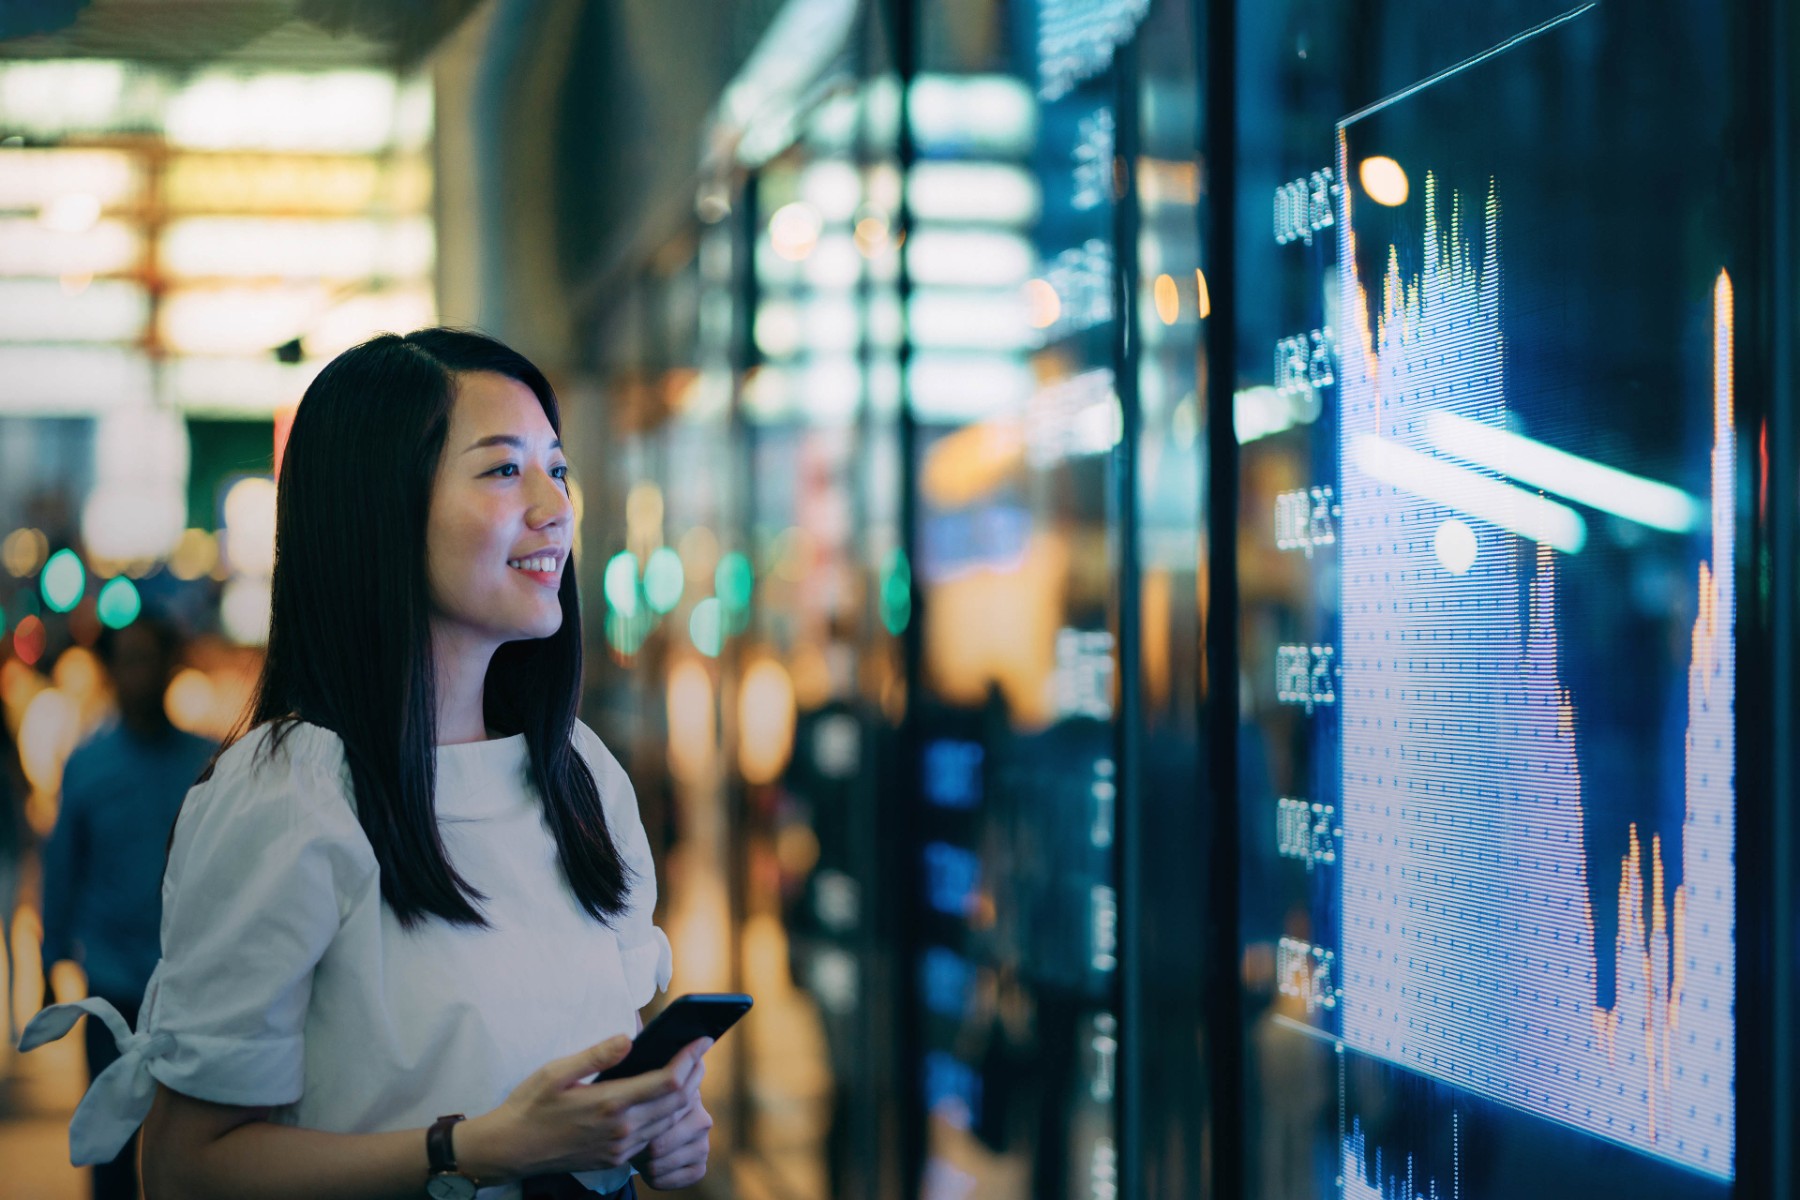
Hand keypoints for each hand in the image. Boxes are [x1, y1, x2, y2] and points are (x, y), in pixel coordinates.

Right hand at [457, 1035, 709, 1182]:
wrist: (511, 1149)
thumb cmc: (531, 1105)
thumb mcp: (557, 1071)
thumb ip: (596, 1055)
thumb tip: (629, 1037)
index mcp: (610, 1104)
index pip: (668, 1081)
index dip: (690, 1058)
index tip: (703, 1039)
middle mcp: (621, 1129)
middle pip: (677, 1102)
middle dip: (694, 1073)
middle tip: (700, 1051)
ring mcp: (620, 1147)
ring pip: (669, 1121)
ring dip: (685, 1096)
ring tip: (690, 1070)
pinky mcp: (616, 1158)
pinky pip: (654, 1136)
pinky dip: (668, 1115)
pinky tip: (666, 1099)